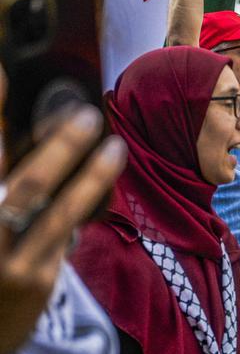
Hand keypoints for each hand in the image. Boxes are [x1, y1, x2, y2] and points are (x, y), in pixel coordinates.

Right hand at [0, 106, 125, 353]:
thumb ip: (5, 177)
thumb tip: (17, 133)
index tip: (5, 71)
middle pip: (24, 182)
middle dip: (56, 145)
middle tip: (85, 113)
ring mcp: (6, 261)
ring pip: (54, 209)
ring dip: (89, 174)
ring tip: (114, 145)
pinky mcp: (35, 282)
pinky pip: (67, 233)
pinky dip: (85, 203)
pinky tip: (107, 178)